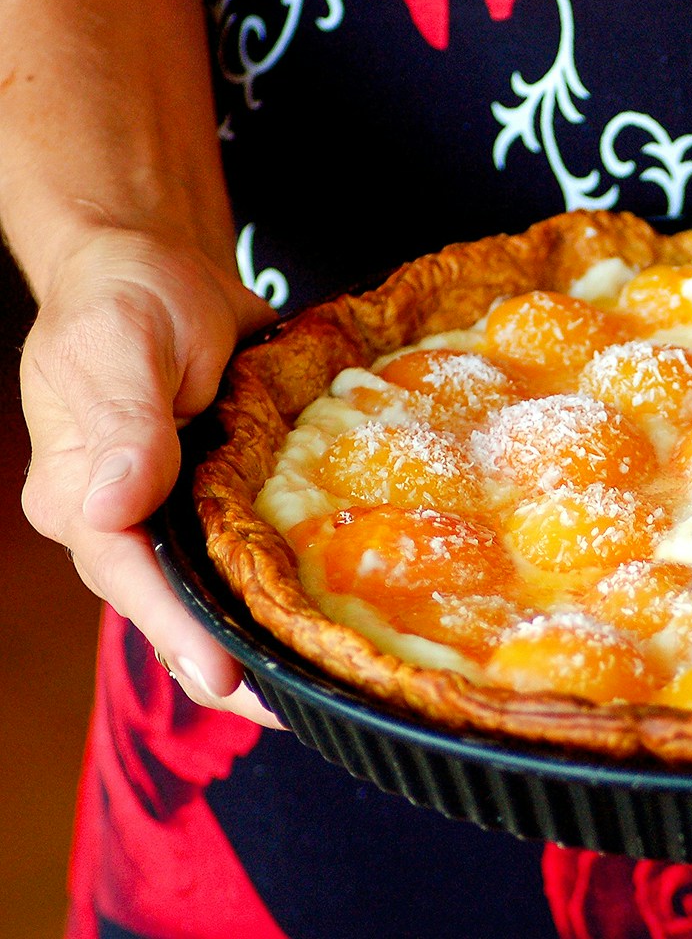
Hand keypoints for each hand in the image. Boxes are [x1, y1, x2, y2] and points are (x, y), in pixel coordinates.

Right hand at [20, 228, 281, 725]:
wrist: (162, 266)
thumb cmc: (131, 297)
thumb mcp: (124, 341)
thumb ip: (122, 419)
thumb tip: (113, 500)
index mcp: (79, 490)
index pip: (126, 574)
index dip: (176, 629)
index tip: (224, 677)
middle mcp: (119, 518)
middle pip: (169, 607)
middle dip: (227, 664)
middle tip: (298, 710)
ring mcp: (166, 516)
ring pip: (208, 595)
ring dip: (258, 642)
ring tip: (323, 692)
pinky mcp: (211, 503)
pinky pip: (240, 560)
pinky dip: (277, 593)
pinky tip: (328, 625)